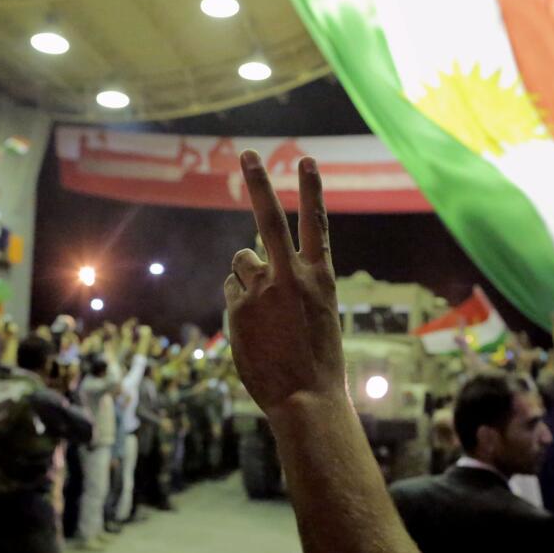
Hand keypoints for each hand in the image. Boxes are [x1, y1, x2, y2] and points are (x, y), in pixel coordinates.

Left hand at [224, 151, 345, 418]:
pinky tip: (253, 327)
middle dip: (259, 184)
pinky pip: (232, 290)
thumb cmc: (317, 359)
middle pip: (269, 220)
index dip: (312, 191)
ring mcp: (262, 292)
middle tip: (247, 154)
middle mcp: (291, 277)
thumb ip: (294, 283)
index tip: (306, 161)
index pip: (318, 224)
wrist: (305, 398)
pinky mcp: (238, 309)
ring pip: (241, 262)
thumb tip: (254, 262)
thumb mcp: (319, 314)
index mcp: (321, 278)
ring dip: (247, 275)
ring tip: (263, 310)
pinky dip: (239, 302)